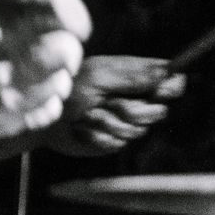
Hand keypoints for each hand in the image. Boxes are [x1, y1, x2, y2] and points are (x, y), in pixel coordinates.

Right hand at [0, 0, 90, 140]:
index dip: (77, 18)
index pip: (57, 4)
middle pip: (63, 47)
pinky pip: (48, 108)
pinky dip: (47, 104)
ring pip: (59, 82)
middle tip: (61, 55)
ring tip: (43, 77)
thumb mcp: (9, 6)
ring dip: (59, 81)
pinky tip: (31, 97)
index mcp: (1, 7)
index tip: (79, 28)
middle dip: (69, 52)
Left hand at [44, 55, 184, 156]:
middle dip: (134, 110)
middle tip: (110, 104)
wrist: (44, 117)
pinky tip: (84, 128)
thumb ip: (134, 76)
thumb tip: (168, 72)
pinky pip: (117, 142)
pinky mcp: (113, 140)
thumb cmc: (69, 89)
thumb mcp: (100, 77)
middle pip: (158, 111)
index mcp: (132, 77)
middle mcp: (133, 99)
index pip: (167, 81)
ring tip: (89, 114)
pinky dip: (98, 135)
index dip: (170, 87)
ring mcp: (124, 122)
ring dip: (109, 122)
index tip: (163, 91)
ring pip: (137, 130)